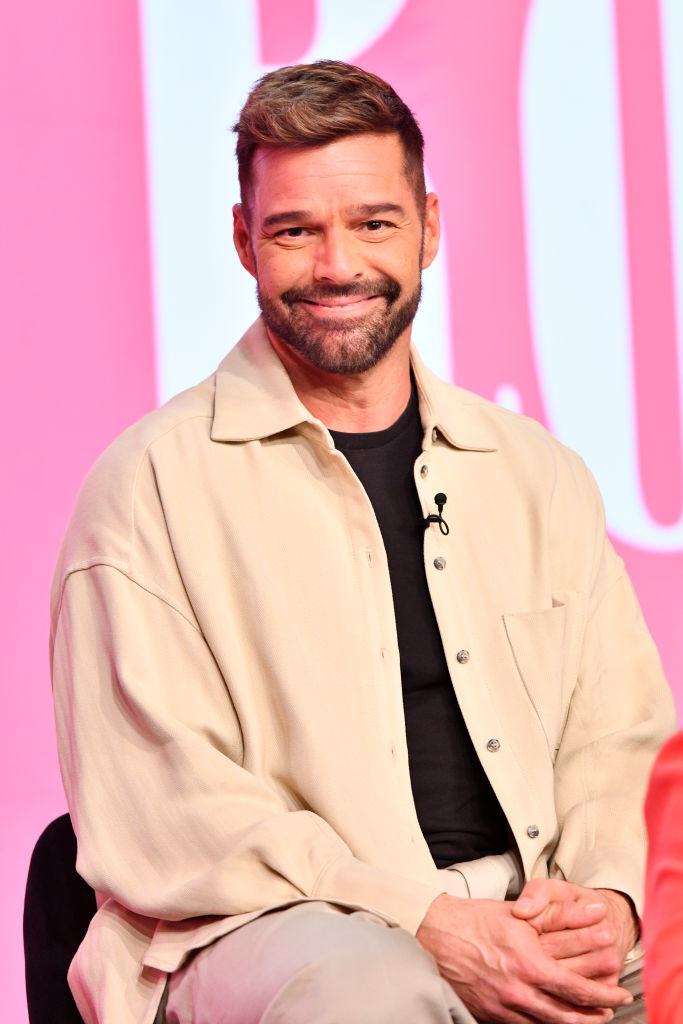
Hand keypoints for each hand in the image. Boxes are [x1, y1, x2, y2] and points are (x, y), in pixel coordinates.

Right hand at [416, 892, 633, 1022]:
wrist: (435, 934)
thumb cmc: (476, 919)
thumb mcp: (522, 914)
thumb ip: (561, 916)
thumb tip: (596, 910)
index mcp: (530, 964)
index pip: (578, 989)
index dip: (604, 995)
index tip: (619, 995)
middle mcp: (519, 991)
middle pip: (568, 1015)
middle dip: (594, 1015)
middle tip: (609, 1010)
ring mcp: (503, 1007)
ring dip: (573, 1023)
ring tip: (588, 1019)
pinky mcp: (489, 1014)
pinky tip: (552, 1018)